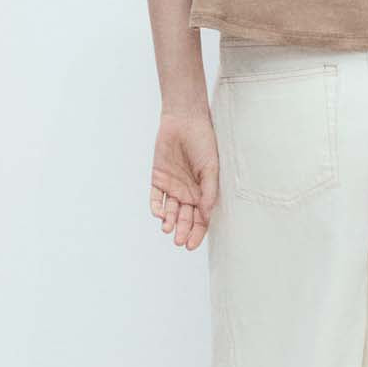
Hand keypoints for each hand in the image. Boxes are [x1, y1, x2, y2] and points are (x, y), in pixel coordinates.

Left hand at [149, 109, 218, 251]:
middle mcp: (188, 192)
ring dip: (169, 221)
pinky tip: (158, 214)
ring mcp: (173, 186)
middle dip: (182, 231)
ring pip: (170, 211)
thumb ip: (208, 191)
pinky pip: (156, 197)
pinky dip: (156, 207)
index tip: (191, 245)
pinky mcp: (158, 178)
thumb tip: (206, 215)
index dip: (197, 233)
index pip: (201, 218)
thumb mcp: (211, 168)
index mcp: (204, 192)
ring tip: (168, 229)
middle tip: (179, 241)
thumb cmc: (204, 142)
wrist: (185, 121)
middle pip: (185, 218)